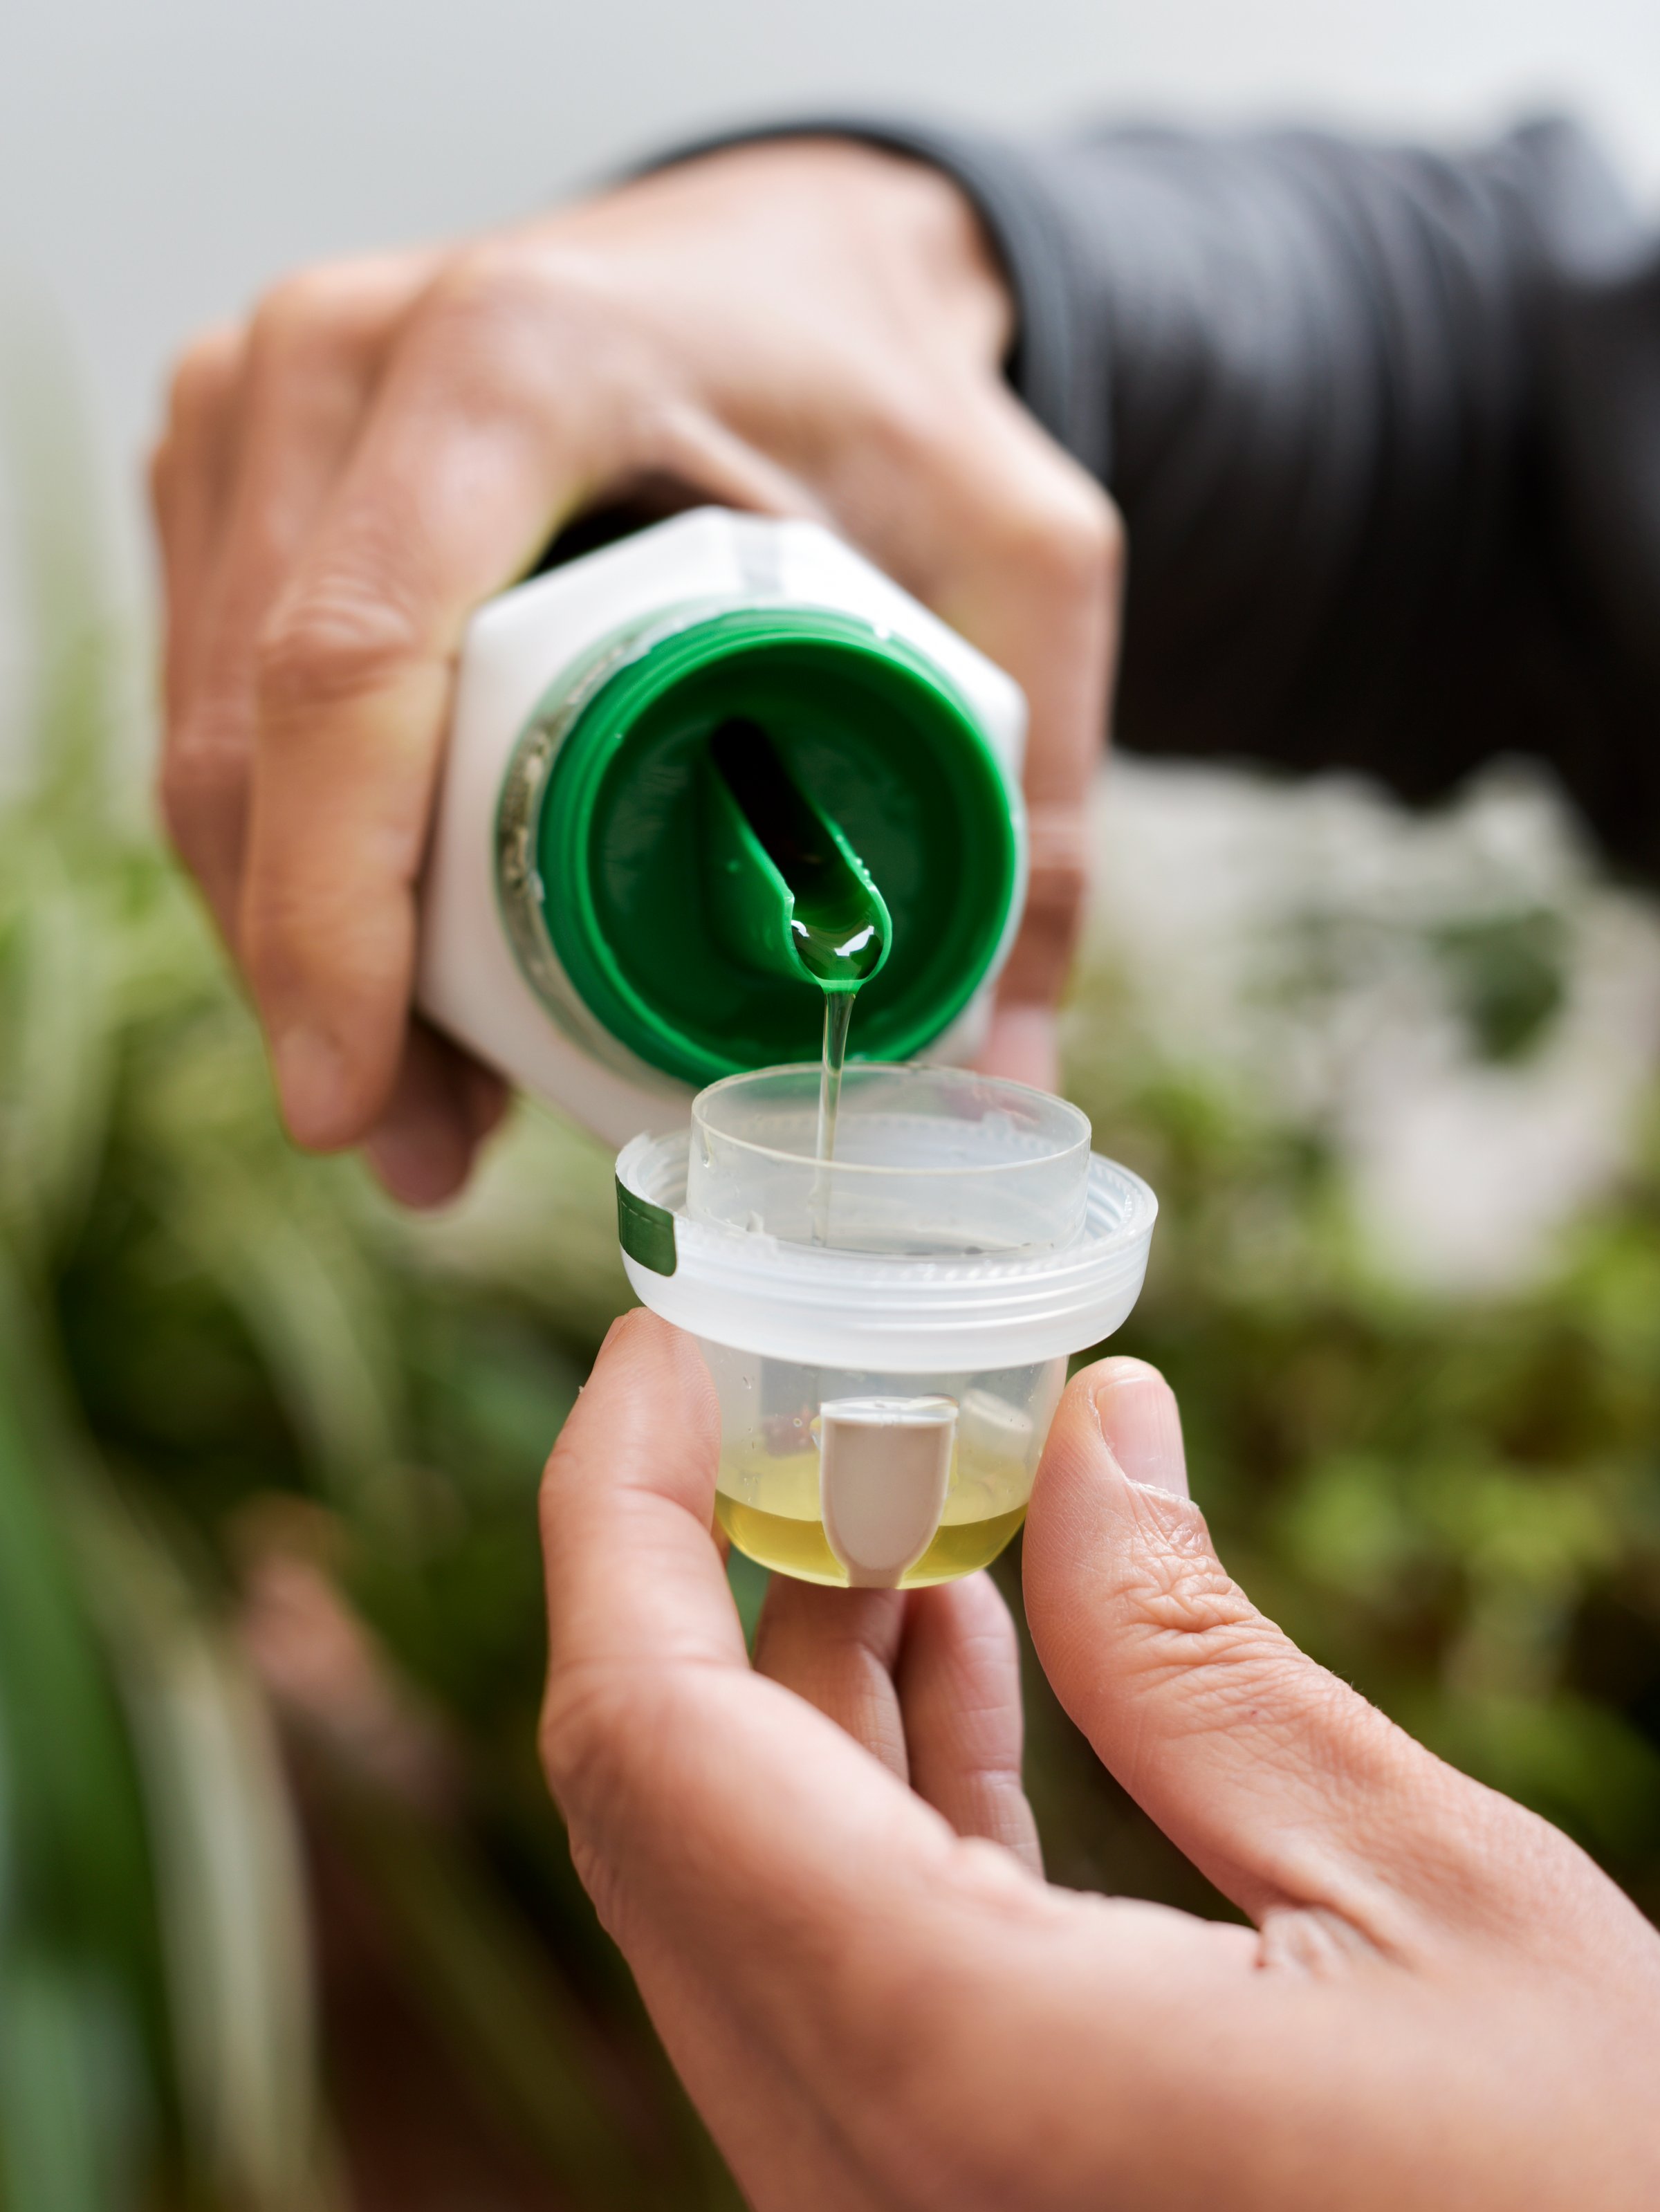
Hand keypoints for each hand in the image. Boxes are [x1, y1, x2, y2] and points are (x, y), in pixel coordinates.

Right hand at [150, 141, 1120, 1204]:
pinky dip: (286, 855)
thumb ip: (1036, 812)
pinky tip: (387, 977)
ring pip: (209, 737)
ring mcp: (262, 405)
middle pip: (257, 733)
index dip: (335, 908)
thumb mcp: (1023, 569)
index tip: (354, 1096)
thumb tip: (1001, 1083)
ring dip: (292, 942)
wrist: (793, 269)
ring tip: (426, 1105)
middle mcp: (345, 358)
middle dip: (318, 976)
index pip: (358, 661)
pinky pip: (214, 701)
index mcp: (520, 362)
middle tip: (425, 1150)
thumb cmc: (895, 400)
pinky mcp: (236, 464)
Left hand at [538, 1311, 1659, 2211]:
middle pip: (672, 1843)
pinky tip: (957, 1720)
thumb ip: (1195, 1658)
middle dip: (710, 1595)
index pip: (651, 1747)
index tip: (668, 1348)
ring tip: (907, 1531)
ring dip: (805, 1726)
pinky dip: (873, 1871)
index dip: (621, 1512)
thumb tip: (1089, 1432)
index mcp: (965, 2085)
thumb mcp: (1436, 1901)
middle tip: (810, 1414)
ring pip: (751, 1948)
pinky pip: (841, 2060)